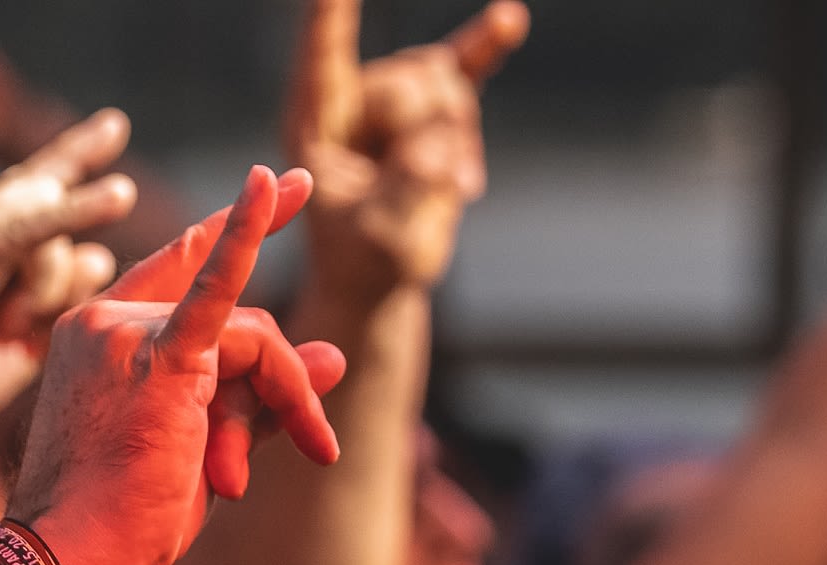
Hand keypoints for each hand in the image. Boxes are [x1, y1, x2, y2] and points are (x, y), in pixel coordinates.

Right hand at [10, 166, 348, 564]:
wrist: (71, 559)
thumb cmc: (120, 521)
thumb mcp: (199, 449)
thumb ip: (262, 398)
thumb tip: (335, 356)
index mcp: (97, 335)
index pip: (183, 281)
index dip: (231, 234)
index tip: (278, 187)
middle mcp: (106, 321)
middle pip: (235, 319)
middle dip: (278, 382)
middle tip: (316, 443)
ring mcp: (128, 333)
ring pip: (250, 336)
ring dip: (286, 398)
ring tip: (295, 457)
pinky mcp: (161, 357)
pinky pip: (220, 288)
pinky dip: (250, 233)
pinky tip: (273, 185)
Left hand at [285, 0, 528, 299]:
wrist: (379, 276)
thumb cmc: (365, 260)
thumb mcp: (382, 237)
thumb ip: (407, 189)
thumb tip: (438, 143)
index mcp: (317, 124)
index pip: (323, 56)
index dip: (332, 15)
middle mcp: (352, 98)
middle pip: (412, 81)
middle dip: (433, 134)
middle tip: (426, 186)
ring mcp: (394, 97)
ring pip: (446, 80)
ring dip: (458, 136)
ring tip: (447, 188)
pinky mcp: (432, 107)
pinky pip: (466, 64)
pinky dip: (487, 46)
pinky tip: (509, 22)